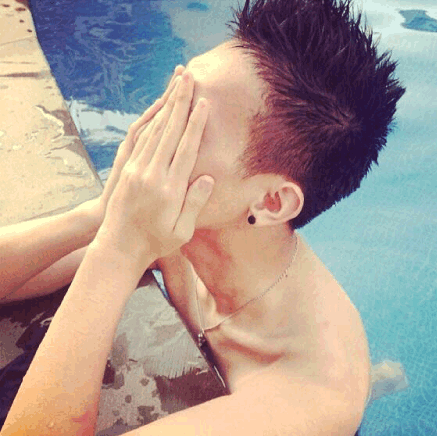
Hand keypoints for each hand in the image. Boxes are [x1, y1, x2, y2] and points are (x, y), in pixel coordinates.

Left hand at [94, 71, 213, 265]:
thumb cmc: (155, 243)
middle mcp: (151, 174)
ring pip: (153, 130)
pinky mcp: (126, 169)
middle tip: (188, 78)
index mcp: (168, 189)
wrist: (118, 247)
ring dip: (166, 105)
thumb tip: (207, 177)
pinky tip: (158, 108)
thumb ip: (194, 204)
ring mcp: (135, 170)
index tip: (203, 104)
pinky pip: (140, 139)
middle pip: (168, 131)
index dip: (195, 125)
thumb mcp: (181, 231)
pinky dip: (150, 121)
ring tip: (175, 85)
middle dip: (180, 102)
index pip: (184, 149)